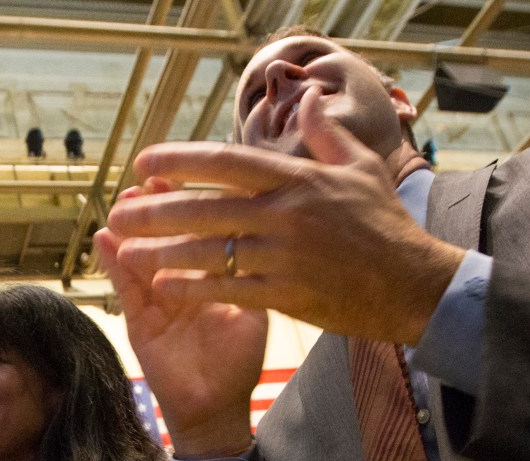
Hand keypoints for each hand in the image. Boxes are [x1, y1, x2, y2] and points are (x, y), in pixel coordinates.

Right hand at [95, 181, 264, 458]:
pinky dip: (114, 262)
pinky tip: (105, 238)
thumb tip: (264, 232)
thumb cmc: (239, 362)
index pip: (198, 230)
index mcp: (208, 276)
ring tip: (125, 199)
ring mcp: (156, 299)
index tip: (190, 174)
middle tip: (149, 178)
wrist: (218, 406)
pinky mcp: (138, 320)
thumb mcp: (254, 310)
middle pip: (164, 235)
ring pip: (140, 254)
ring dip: (131, 227)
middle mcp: (179, 281)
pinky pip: (124, 287)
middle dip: (156, 206)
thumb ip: (252, 275)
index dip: (191, 202)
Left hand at [107, 87, 464, 345]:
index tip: (145, 162)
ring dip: (162, 251)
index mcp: (297, 180)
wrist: (412, 283)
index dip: (180, 161)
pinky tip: (162, 285)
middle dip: (155, 210)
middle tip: (117, 211)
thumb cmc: (384, 226)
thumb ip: (325, 135)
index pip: (226, 162)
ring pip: (209, 251)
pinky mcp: (286, 294)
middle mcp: (286, 214)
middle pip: (205, 208)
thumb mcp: (360, 168)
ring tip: (127, 251)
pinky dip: (193, 287)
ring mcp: (284, 256)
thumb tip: (306, 98)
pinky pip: (228, 289)